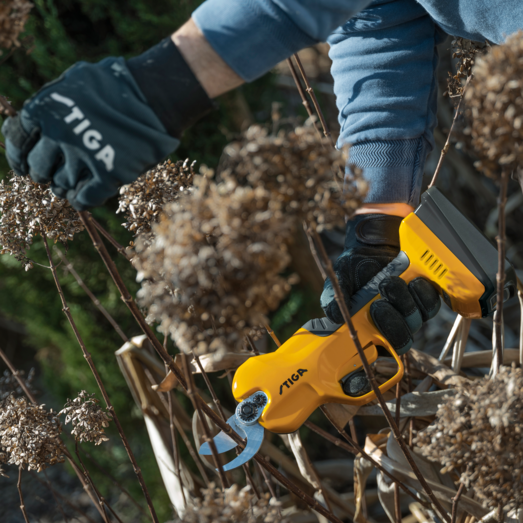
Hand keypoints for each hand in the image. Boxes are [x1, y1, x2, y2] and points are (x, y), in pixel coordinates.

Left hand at [2, 38, 212, 209]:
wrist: (155, 96)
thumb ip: (51, 106)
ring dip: (64, 187)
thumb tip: (32, 129)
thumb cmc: (114, 87)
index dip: (19, 157)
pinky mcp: (109, 174)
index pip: (18, 142)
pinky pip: (86, 198)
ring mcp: (85, 157)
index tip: (23, 167)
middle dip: (43, 174)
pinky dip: (82, 200)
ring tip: (72, 185)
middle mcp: (60, 135)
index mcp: (46, 111)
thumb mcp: (72, 84)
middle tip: (52, 175)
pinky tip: (84, 198)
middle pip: (39, 168)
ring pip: (62, 185)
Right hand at [320, 214, 440, 353]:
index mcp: (366, 333)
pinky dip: (422, 294)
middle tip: (378, 304)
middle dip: (391, 324)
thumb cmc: (351, 272)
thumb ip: (333, 302)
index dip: (372, 359)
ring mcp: (408, 317)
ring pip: (415, 323)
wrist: (369, 250)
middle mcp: (389, 330)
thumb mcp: (337, 285)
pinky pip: (430, 306)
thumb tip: (336, 318)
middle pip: (401, 343)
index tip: (366, 350)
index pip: (374, 358)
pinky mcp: (422, 302)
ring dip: (403, 303)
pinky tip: (411, 281)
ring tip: (388, 282)